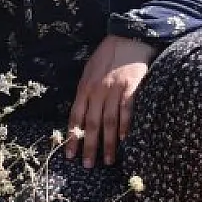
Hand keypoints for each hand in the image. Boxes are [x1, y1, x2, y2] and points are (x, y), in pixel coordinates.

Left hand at [65, 35, 157, 168]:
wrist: (128, 36)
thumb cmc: (108, 56)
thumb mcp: (89, 71)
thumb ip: (86, 92)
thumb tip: (82, 115)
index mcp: (84, 87)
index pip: (75, 117)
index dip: (72, 136)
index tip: (70, 154)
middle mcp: (97, 90)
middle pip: (91, 124)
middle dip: (88, 146)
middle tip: (87, 165)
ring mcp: (115, 89)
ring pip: (109, 121)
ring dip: (107, 143)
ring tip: (107, 161)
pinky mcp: (132, 87)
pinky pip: (127, 110)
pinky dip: (125, 126)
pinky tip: (124, 140)